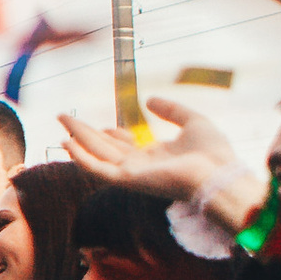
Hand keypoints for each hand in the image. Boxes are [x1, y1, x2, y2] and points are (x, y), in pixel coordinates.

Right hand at [58, 94, 236, 205]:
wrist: (218, 173)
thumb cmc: (213, 152)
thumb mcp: (193, 121)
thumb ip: (171, 110)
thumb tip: (149, 100)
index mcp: (155, 157)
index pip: (124, 146)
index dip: (113, 134)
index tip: (107, 125)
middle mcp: (139, 166)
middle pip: (104, 147)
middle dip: (84, 131)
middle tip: (65, 115)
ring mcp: (131, 173)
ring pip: (96, 153)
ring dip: (77, 137)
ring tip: (62, 120)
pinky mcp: (126, 179)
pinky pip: (96, 168)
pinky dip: (80, 156)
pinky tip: (67, 143)